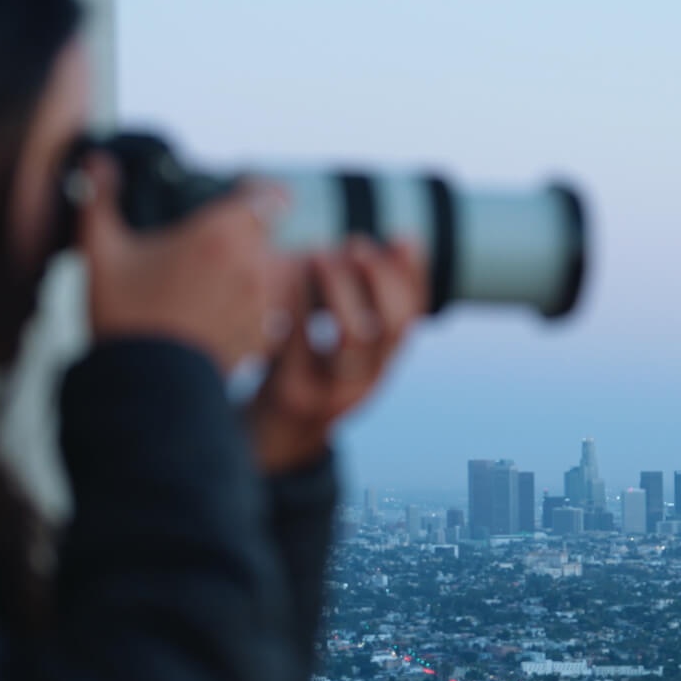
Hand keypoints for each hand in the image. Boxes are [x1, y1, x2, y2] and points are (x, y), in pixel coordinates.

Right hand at [77, 154, 286, 374]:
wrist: (142, 388)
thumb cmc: (122, 316)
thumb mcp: (99, 251)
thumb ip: (98, 198)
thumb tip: (95, 160)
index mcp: (223, 235)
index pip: (272, 196)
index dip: (259, 193)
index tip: (242, 195)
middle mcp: (254, 267)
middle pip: (284, 238)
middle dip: (266, 237)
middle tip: (238, 240)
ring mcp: (265, 307)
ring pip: (288, 278)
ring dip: (272, 274)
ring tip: (241, 278)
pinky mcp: (264, 341)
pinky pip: (279, 316)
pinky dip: (267, 312)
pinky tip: (238, 314)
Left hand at [246, 237, 427, 472]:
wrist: (265, 445)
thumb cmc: (301, 379)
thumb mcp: (337, 356)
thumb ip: (355, 313)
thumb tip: (367, 248)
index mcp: (380, 370)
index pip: (413, 319)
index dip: (414, 276)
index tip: (401, 235)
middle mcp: (365, 384)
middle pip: (391, 327)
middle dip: (379, 278)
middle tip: (355, 243)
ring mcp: (331, 392)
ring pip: (351, 335)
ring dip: (338, 287)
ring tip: (317, 253)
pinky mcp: (293, 394)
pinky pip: (299, 343)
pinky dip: (295, 305)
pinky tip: (282, 278)